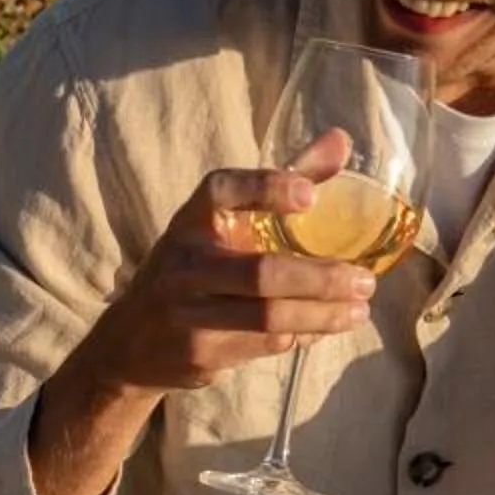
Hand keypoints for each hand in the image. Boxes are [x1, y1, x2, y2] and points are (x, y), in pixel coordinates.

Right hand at [87, 130, 378, 397]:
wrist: (129, 343)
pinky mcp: (198, 353)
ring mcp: (188, 314)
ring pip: (267, 317)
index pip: (221, 191)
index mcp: (190, 221)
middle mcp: (184, 265)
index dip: (264, 188)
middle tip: (365, 281)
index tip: (309, 195)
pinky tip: (327, 326)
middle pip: (260, 273)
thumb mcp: (221, 223)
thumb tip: (341, 141)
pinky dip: (302, 335)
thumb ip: (282, 180)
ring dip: (321, 314)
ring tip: (359, 310)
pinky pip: (263, 345)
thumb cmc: (191, 270)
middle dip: (319, 279)